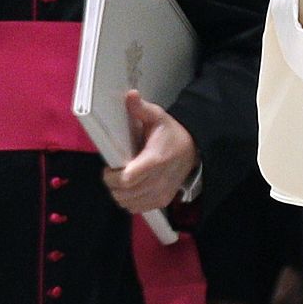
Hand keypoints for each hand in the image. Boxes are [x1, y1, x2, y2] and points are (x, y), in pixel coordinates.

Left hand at [102, 90, 196, 213]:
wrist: (193, 150)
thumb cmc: (170, 133)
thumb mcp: (158, 116)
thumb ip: (141, 108)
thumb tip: (130, 94)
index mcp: (155, 159)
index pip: (128, 178)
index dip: (112, 176)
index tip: (109, 166)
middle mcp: (159, 180)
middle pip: (124, 193)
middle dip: (112, 184)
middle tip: (112, 171)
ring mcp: (161, 193)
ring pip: (128, 203)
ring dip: (119, 193)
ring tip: (120, 179)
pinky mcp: (162, 201)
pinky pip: (137, 208)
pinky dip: (129, 201)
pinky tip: (130, 188)